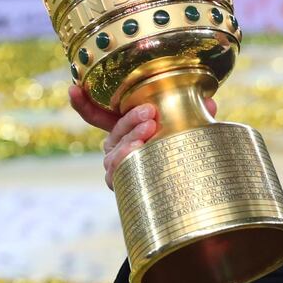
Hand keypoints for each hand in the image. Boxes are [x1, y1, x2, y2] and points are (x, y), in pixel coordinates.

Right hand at [68, 85, 216, 189]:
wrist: (185, 192)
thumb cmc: (181, 151)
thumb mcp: (187, 129)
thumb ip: (194, 116)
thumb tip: (209, 104)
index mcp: (127, 127)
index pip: (98, 114)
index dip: (83, 103)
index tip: (73, 89)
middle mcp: (117, 144)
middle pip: (115, 129)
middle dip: (130, 119)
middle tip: (149, 112)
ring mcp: (117, 164)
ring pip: (116, 149)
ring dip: (131, 137)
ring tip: (148, 131)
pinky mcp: (121, 183)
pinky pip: (116, 172)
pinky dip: (126, 160)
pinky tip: (137, 152)